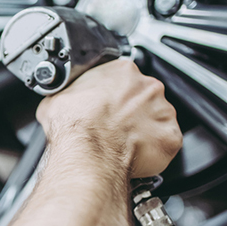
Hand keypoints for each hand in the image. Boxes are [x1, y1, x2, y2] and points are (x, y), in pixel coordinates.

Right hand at [35, 60, 181, 177]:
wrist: (87, 153)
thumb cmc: (74, 127)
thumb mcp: (56, 100)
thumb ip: (69, 94)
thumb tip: (61, 101)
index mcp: (122, 71)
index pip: (123, 77)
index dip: (114, 94)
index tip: (106, 105)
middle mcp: (147, 87)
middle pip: (144, 96)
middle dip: (132, 111)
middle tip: (113, 127)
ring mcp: (163, 111)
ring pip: (157, 119)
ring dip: (144, 130)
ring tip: (122, 143)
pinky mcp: (170, 136)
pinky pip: (166, 142)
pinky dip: (154, 149)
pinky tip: (135, 154)